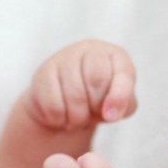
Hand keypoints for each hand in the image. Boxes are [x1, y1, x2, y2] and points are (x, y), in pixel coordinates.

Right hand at [23, 41, 137, 131]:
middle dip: (95, 106)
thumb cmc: (96, 101)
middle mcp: (89, 49)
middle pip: (97, 80)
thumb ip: (125, 106)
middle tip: (91, 113)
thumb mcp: (118, 104)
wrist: (63, 105)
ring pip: (75, 95)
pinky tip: (60, 113)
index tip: (111, 116)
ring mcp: (63, 58)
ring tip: (76, 116)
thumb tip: (110, 112)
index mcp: (114, 55)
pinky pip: (54, 105)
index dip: (119, 98)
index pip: (123, 73)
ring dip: (77, 117)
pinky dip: (59, 118)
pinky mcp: (43, 72)